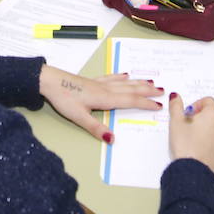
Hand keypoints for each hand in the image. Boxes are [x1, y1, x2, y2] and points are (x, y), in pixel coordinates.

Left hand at [39, 65, 162, 140]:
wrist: (50, 81)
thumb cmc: (63, 98)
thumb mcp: (78, 117)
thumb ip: (95, 128)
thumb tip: (112, 139)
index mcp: (105, 99)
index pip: (130, 101)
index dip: (145, 103)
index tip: (159, 105)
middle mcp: (105, 89)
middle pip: (131, 90)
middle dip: (147, 91)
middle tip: (163, 90)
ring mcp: (99, 83)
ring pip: (123, 83)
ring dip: (138, 83)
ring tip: (151, 82)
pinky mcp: (92, 81)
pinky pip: (111, 78)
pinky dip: (120, 76)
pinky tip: (125, 74)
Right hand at [168, 92, 213, 173]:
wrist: (193, 172)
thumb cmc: (185, 145)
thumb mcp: (175, 123)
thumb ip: (176, 106)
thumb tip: (176, 97)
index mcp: (213, 115)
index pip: (208, 101)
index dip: (196, 105)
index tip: (187, 115)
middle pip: (212, 115)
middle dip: (199, 119)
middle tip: (186, 128)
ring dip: (205, 130)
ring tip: (191, 140)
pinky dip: (210, 142)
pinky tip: (198, 149)